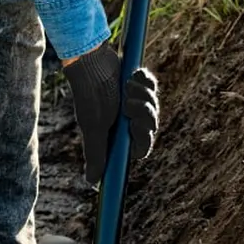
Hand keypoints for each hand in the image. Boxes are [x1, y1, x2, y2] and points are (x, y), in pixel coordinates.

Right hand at [64, 43, 159, 184]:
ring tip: (128, 87)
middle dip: (144, 114)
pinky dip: (144, 81)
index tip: (133, 125)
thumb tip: (92, 181)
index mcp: (117, 134)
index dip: (143, 138)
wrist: (91, 61)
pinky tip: (132, 76)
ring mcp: (133, 102)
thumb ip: (96, 153)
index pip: (141, 148)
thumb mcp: (93, 126)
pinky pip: (152, 87)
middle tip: (129, 103)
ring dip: (143, 96)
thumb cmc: (90, 95)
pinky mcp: (137, 84)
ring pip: (153, 106)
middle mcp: (125, 120)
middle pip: (150, 127)